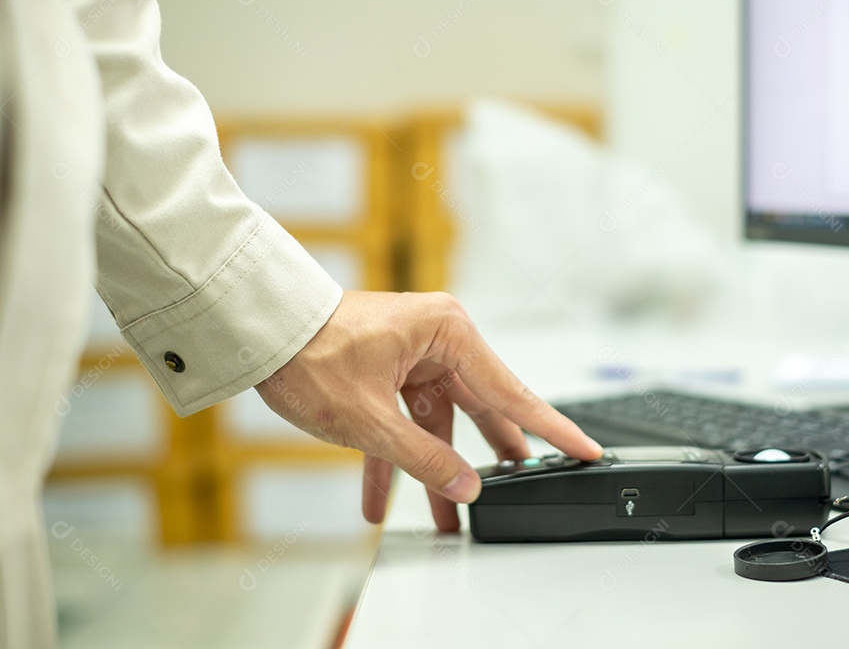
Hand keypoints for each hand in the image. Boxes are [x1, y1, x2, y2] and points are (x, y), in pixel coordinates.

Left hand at [255, 291, 602, 531]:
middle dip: (490, 458)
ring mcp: (411, 356)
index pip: (511, 391)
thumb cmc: (309, 353)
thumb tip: (467, 488)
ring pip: (438, 423)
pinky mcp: (386, 371)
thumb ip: (424, 459)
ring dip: (434, 470)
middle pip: (479, 408)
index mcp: (447, 333)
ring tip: (449, 518)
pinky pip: (402, 422)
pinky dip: (394, 459)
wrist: (259, 333)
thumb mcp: (371, 419)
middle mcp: (437, 340)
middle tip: (523, 487)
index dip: (550, 429)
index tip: (585, 449)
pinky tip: (381, 502)